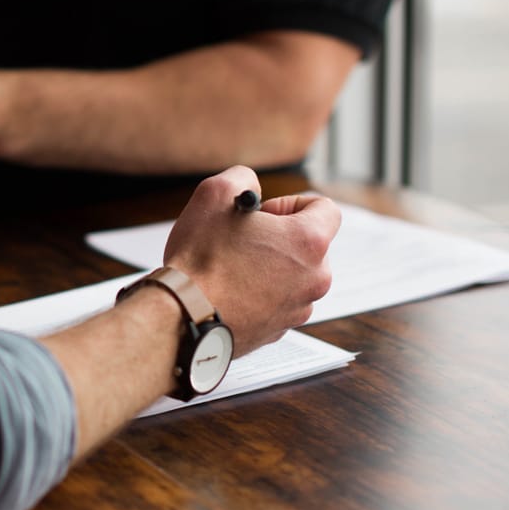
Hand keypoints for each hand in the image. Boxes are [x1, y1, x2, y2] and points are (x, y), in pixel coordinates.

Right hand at [164, 166, 339, 356]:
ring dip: (269, 267)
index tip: (264, 214)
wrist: (183, 317)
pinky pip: (276, 303)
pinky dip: (258, 294)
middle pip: (309, 246)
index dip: (292, 203)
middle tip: (243, 240)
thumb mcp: (214, 194)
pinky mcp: (279, 330)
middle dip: (279, 238)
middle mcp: (314, 278)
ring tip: (231, 268)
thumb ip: (243, 178)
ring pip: (292, 276)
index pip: (325, 209)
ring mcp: (298, 308)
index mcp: (309, 241)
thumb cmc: (200, 259)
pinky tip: (228, 291)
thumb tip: (250, 188)